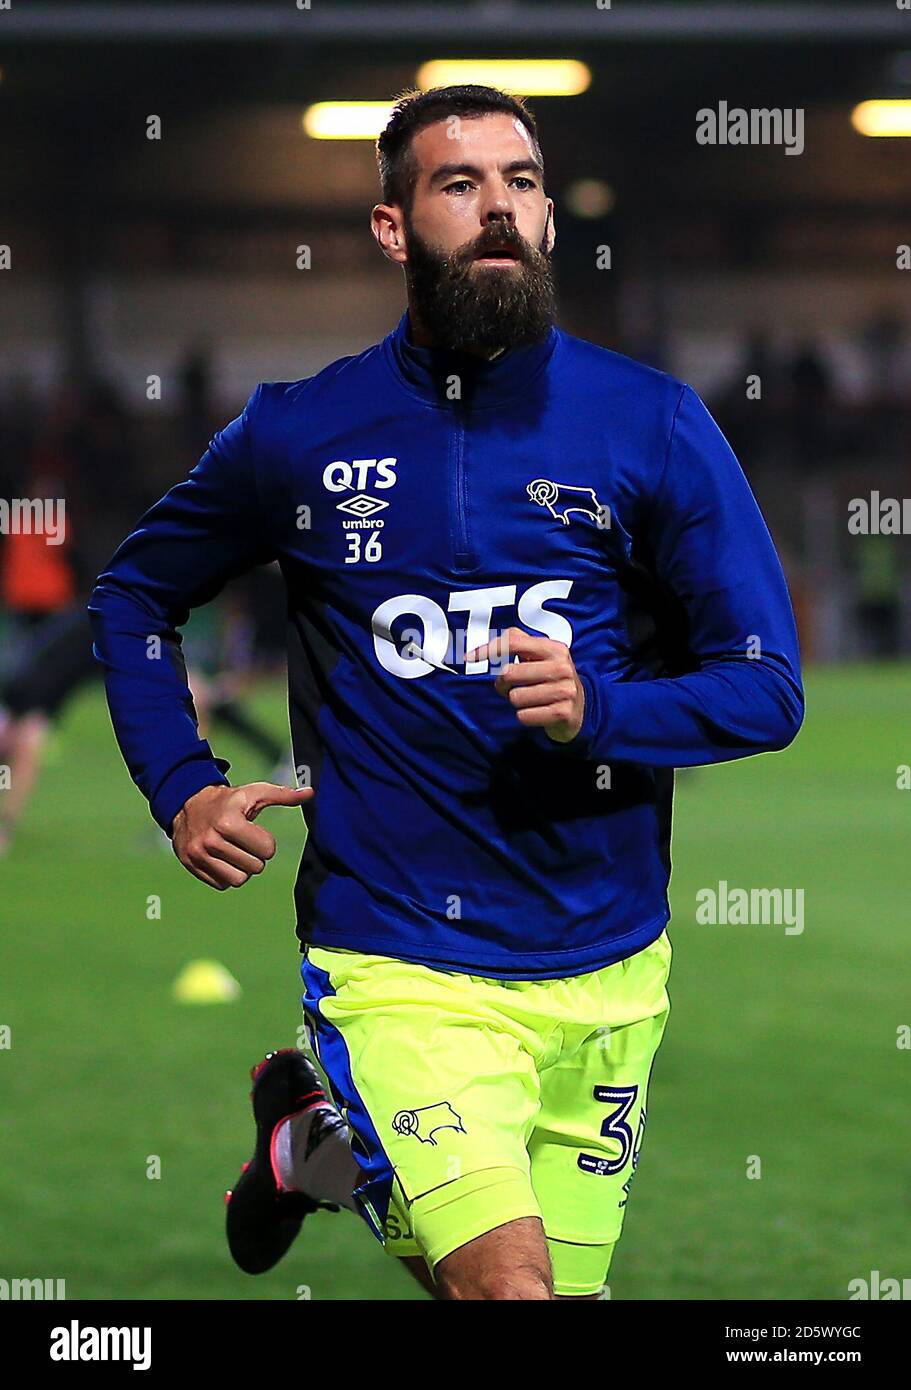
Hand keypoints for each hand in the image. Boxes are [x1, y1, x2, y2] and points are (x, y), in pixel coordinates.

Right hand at [171, 781, 312, 889]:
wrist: (187, 803)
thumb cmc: (230, 800)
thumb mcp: (255, 793)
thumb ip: (283, 795)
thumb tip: (311, 792)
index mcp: (229, 822)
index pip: (267, 850)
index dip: (266, 842)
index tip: (256, 833)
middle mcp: (211, 840)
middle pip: (255, 868)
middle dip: (255, 856)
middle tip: (245, 843)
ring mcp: (199, 855)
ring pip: (238, 880)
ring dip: (243, 869)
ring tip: (236, 852)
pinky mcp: (192, 866)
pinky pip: (222, 885)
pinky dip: (227, 875)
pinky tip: (223, 858)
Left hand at [468, 627, 585, 743]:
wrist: (580, 708)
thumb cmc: (550, 678)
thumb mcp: (540, 655)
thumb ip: (516, 641)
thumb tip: (481, 646)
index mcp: (554, 648)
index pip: (514, 642)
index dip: (489, 649)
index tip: (470, 658)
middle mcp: (562, 667)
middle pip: (509, 673)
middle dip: (503, 684)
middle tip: (513, 687)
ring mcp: (564, 690)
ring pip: (514, 697)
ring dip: (515, 701)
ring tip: (529, 699)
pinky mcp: (562, 713)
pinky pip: (523, 716)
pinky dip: (524, 716)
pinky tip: (537, 711)